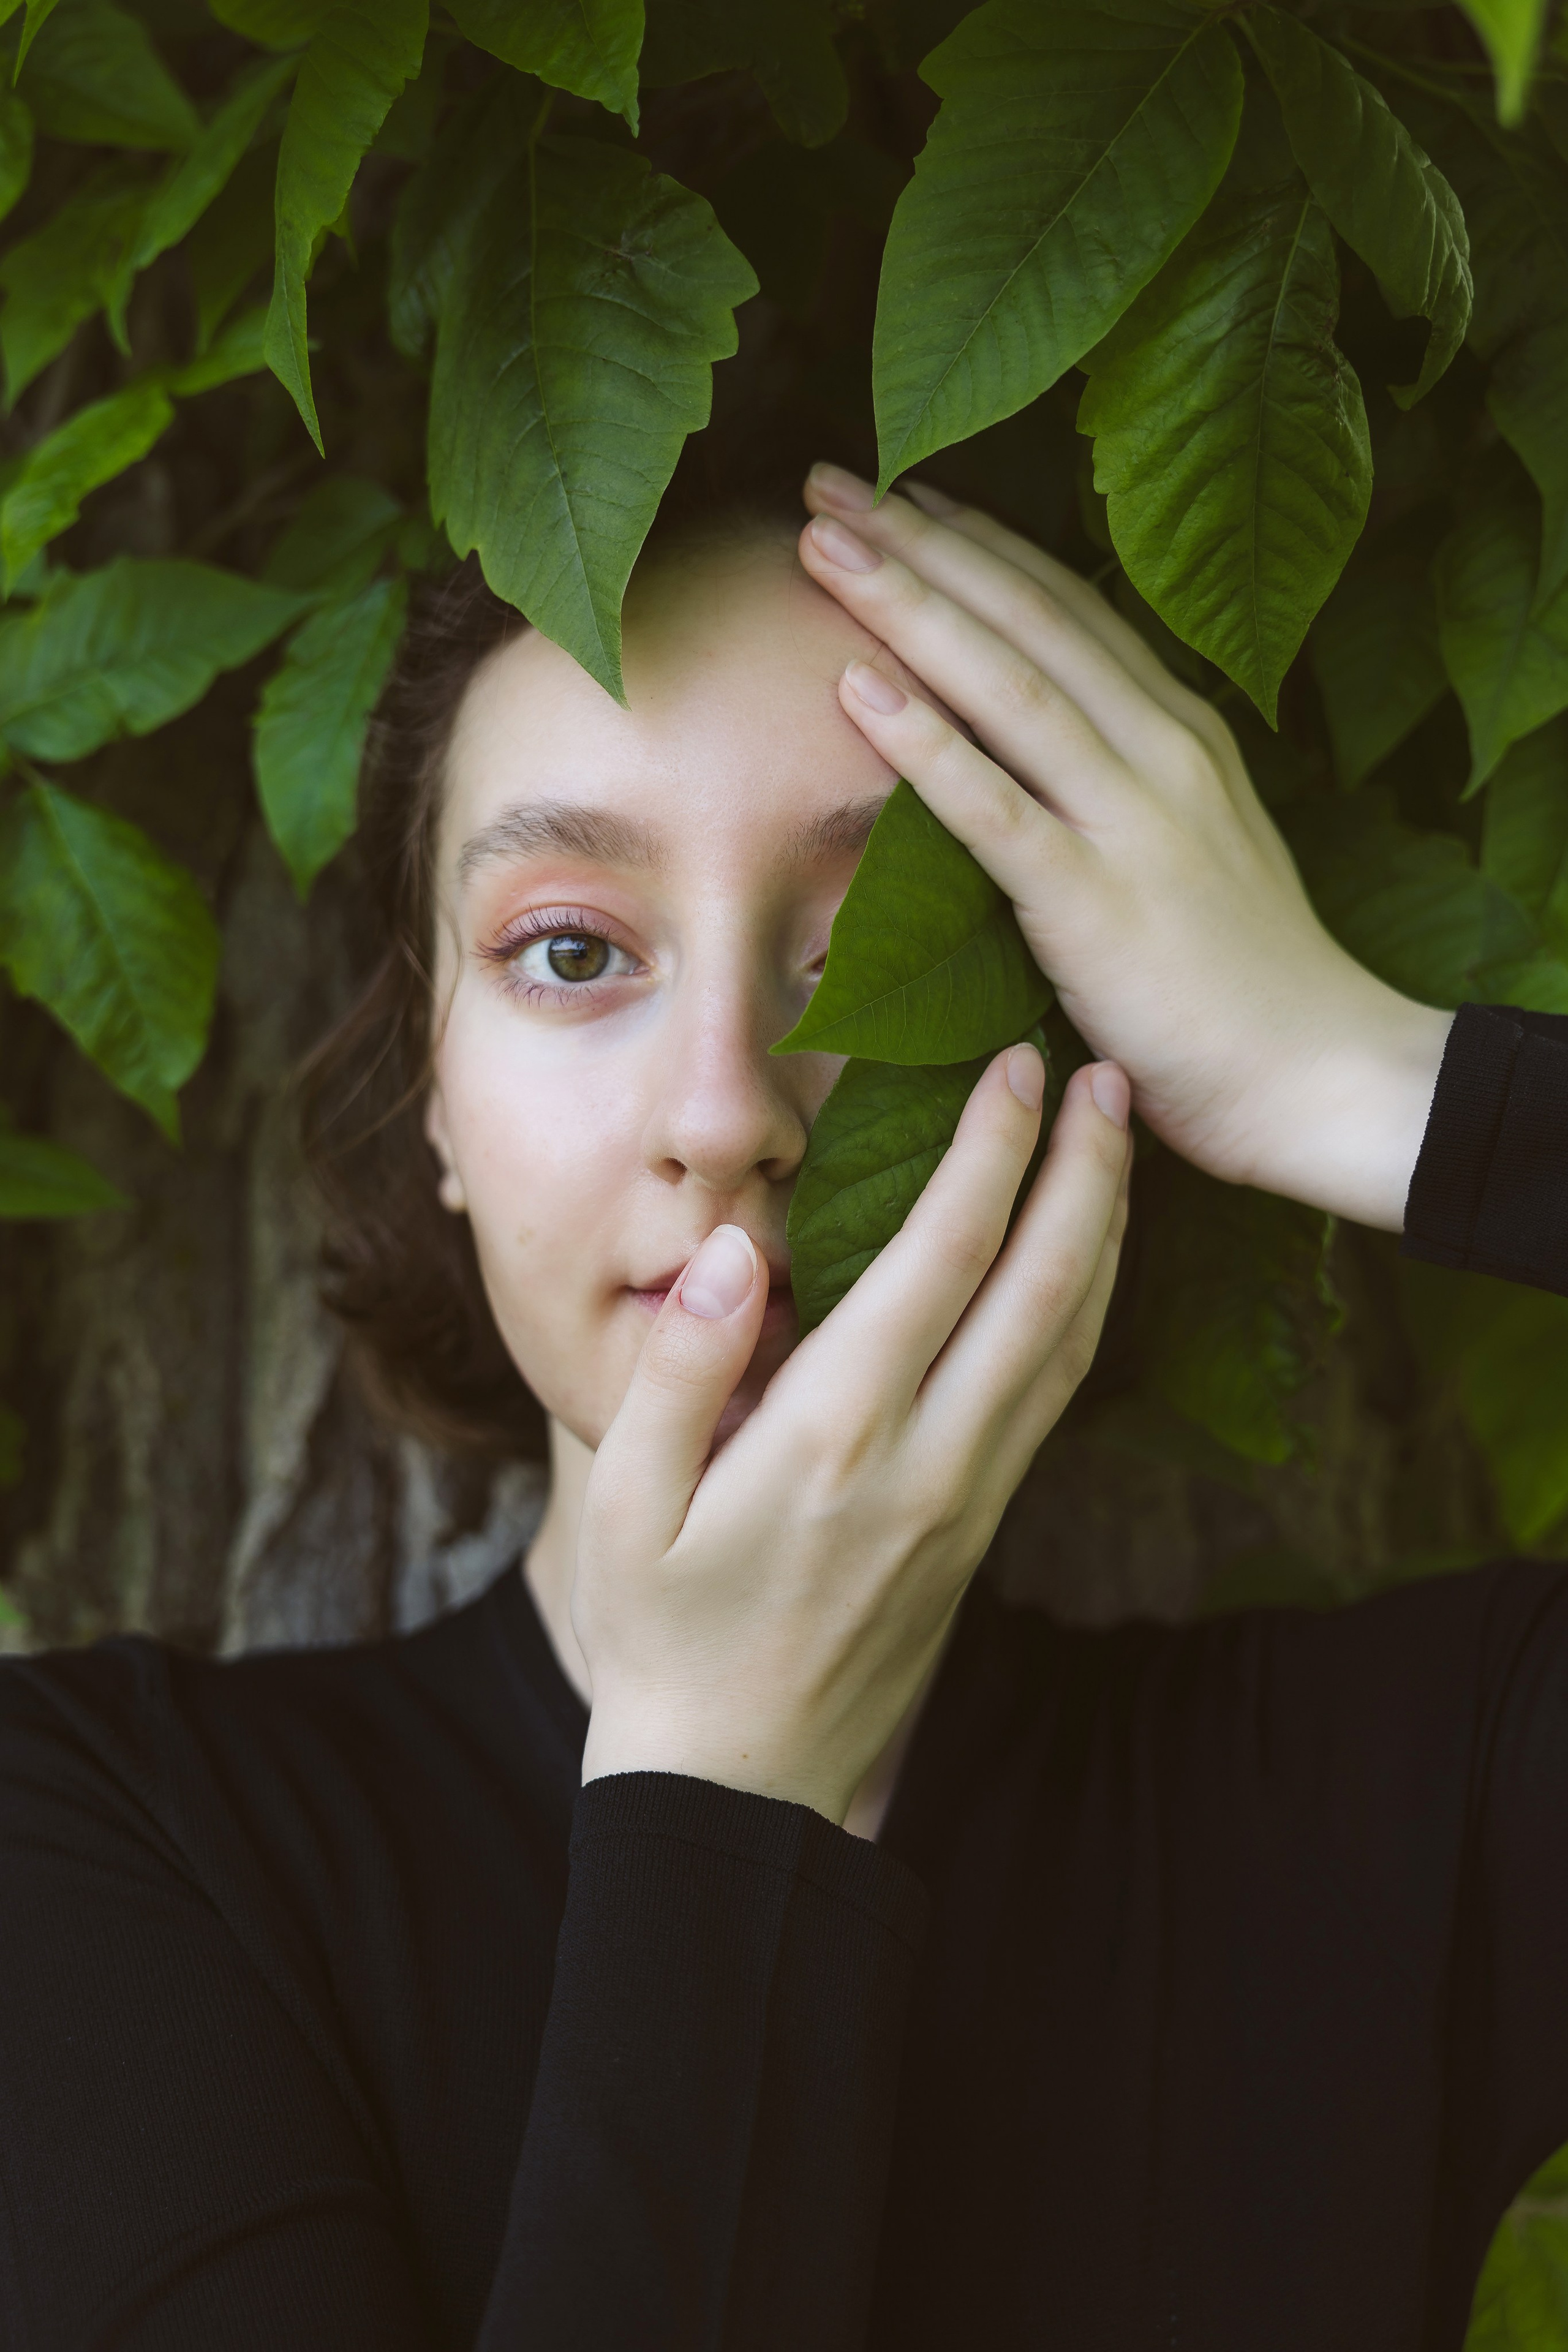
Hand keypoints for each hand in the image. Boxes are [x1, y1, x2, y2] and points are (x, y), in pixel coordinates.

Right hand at [574, 1049, 1130, 1823]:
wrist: (742, 1785)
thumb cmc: (665, 1634)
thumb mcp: (629, 1507)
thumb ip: (677, 1370)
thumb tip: (729, 1248)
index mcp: (834, 1438)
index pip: (939, 1261)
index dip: (987, 1153)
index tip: (1015, 1065)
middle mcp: (928, 1461)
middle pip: (1038, 1288)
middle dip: (1082, 1170)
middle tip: (1108, 1071)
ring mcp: (971, 1499)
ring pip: (1068, 1342)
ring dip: (1104, 1233)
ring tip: (1121, 1143)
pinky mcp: (985, 1528)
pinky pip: (1056, 1397)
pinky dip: (1086, 1311)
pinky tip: (1090, 1263)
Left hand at [797, 465, 1452, 1232]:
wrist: (1320, 1074)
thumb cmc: (1248, 984)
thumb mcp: (1201, 849)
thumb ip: (1133, 793)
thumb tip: (1057, 761)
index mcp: (1184, 733)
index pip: (1070, 609)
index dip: (982, 544)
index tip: (906, 494)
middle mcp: (1161, 750)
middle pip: (1025, 617)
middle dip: (921, 541)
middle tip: (829, 478)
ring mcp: (1130, 821)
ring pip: (1004, 684)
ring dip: (907, 605)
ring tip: (822, 542)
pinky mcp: (1093, 902)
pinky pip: (992, 806)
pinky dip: (922, 740)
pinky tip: (855, 685)